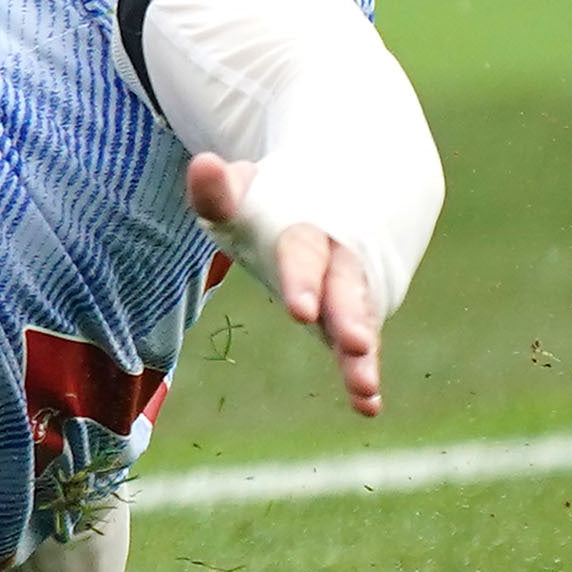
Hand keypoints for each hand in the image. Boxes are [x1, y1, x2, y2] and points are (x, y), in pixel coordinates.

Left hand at [189, 152, 386, 416]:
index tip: (301, 312)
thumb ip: (220, 191)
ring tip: (364, 387)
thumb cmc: (275, 205)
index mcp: (306, 230)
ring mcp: (351, 294)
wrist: (344, 191)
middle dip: (347, 318)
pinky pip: (362, 347)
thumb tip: (203, 165)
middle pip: (344, 291)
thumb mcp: (244, 194)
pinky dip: (364, 374)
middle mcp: (337, 263)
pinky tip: (367, 406)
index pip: (302, 253)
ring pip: (360, 322)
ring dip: (362, 355)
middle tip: (353, 343)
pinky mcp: (356, 320)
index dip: (301, 280)